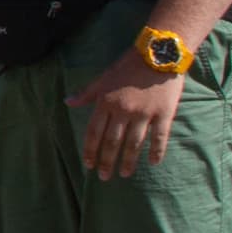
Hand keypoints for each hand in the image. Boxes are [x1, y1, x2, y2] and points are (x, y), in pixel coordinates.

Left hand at [66, 53, 187, 178]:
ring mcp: (144, 114)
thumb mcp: (103, 78)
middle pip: (112, 142)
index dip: (91, 150)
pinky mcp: (164, 114)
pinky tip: (152, 163)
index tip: (89, 166)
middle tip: (105, 177)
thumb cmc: (128, 66)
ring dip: (128, 161)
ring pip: (134, 143)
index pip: (94, 132)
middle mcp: (123, 110)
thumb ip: (87, 93)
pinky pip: (159, 137)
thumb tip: (67, 102)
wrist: (159, 54)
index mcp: (106, 102)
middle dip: (107, 161)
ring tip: (125, 174)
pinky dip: (156, 152)